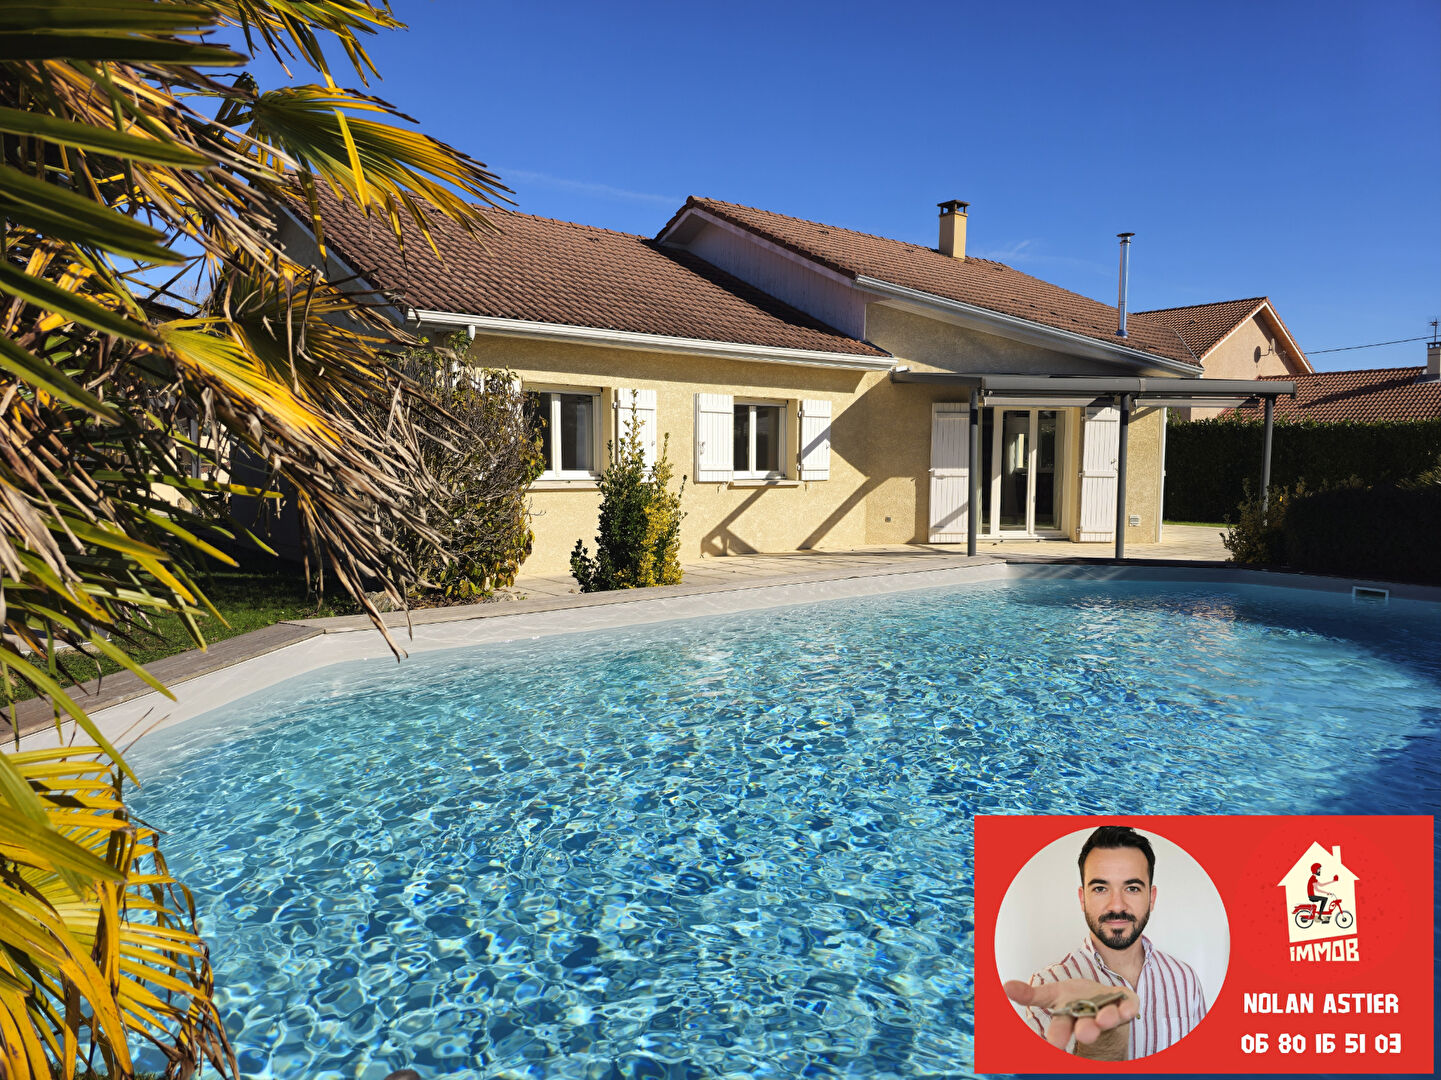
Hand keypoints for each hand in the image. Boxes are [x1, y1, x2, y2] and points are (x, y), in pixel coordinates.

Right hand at [1004, 978, 1139, 1059]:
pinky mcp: (1126, 1004)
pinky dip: (1129, 1008)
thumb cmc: (1076, 999)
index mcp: (1069, 1018)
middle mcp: (1089, 1020)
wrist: (1104, 1001)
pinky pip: (1129, 1006)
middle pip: (1085, 1027)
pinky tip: (1128, 1008)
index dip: (1057, 1035)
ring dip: (1106, 1019)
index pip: (1060, 1027)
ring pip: (1107, 1018)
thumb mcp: (1052, 995)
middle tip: (1085, 1034)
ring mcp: (1109, 1012)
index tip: (1053, 1045)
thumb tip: (1005, 987)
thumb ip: (1030, 995)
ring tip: (1104, 1019)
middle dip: (1085, 1031)